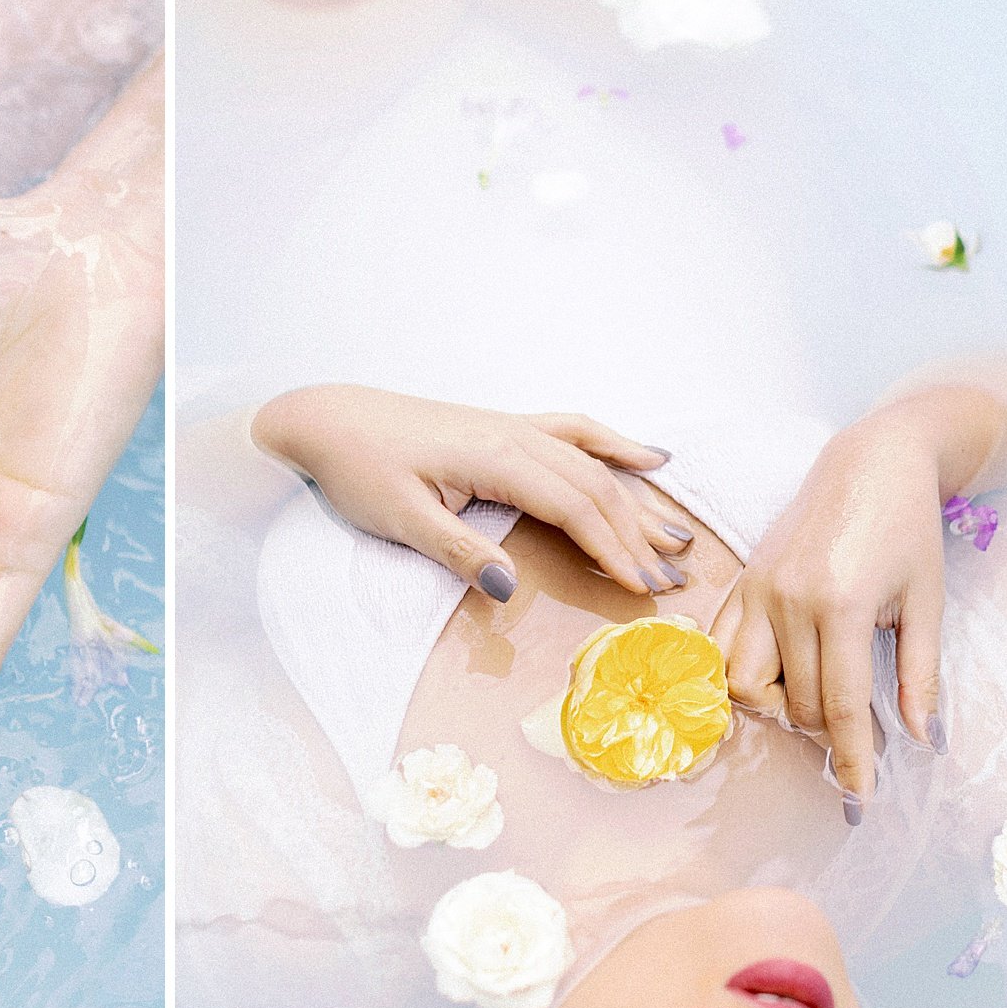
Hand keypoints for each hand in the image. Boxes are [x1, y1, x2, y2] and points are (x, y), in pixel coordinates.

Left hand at [250, 385, 690, 598]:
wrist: (329, 418)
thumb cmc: (359, 467)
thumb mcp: (400, 518)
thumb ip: (458, 551)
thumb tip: (508, 589)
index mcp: (496, 458)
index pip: (574, 508)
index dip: (612, 550)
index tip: (642, 589)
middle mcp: (514, 436)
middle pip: (595, 487)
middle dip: (638, 535)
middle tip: (673, 581)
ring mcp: (512, 426)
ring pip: (592, 462)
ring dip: (636, 500)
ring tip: (678, 536)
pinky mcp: (503, 427)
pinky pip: (574, 431)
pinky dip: (614, 444)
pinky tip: (649, 457)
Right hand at [709, 395, 988, 823]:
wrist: (871, 462)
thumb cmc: (908, 529)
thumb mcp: (928, 603)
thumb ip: (922, 677)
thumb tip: (922, 741)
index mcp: (840, 605)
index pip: (839, 708)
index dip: (853, 762)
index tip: (861, 802)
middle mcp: (787, 600)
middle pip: (794, 703)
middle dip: (825, 734)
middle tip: (860, 733)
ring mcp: (757, 589)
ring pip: (741, 682)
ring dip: (777, 707)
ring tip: (814, 698)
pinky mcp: (742, 579)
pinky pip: (720, 645)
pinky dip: (742, 673)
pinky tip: (776, 676)